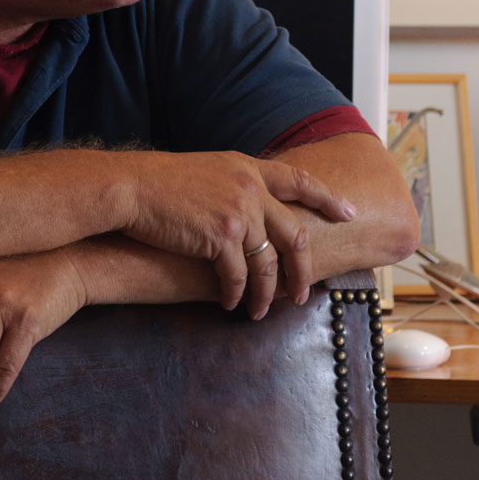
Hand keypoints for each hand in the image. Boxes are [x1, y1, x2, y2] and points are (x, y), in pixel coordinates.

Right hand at [127, 151, 356, 318]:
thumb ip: (234, 186)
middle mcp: (250, 188)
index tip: (347, 213)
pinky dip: (235, 294)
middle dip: (302, 270)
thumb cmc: (160, 183)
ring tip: (258, 311)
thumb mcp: (207, 171)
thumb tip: (250, 211)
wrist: (131, 187)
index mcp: (248, 168)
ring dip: (265, 293)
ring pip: (267, 264)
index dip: (327, 198)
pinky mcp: (220, 236)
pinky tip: (229, 303)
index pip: (300, 180)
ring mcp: (238, 212)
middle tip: (301, 293)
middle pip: (294, 235)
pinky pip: (237, 275)